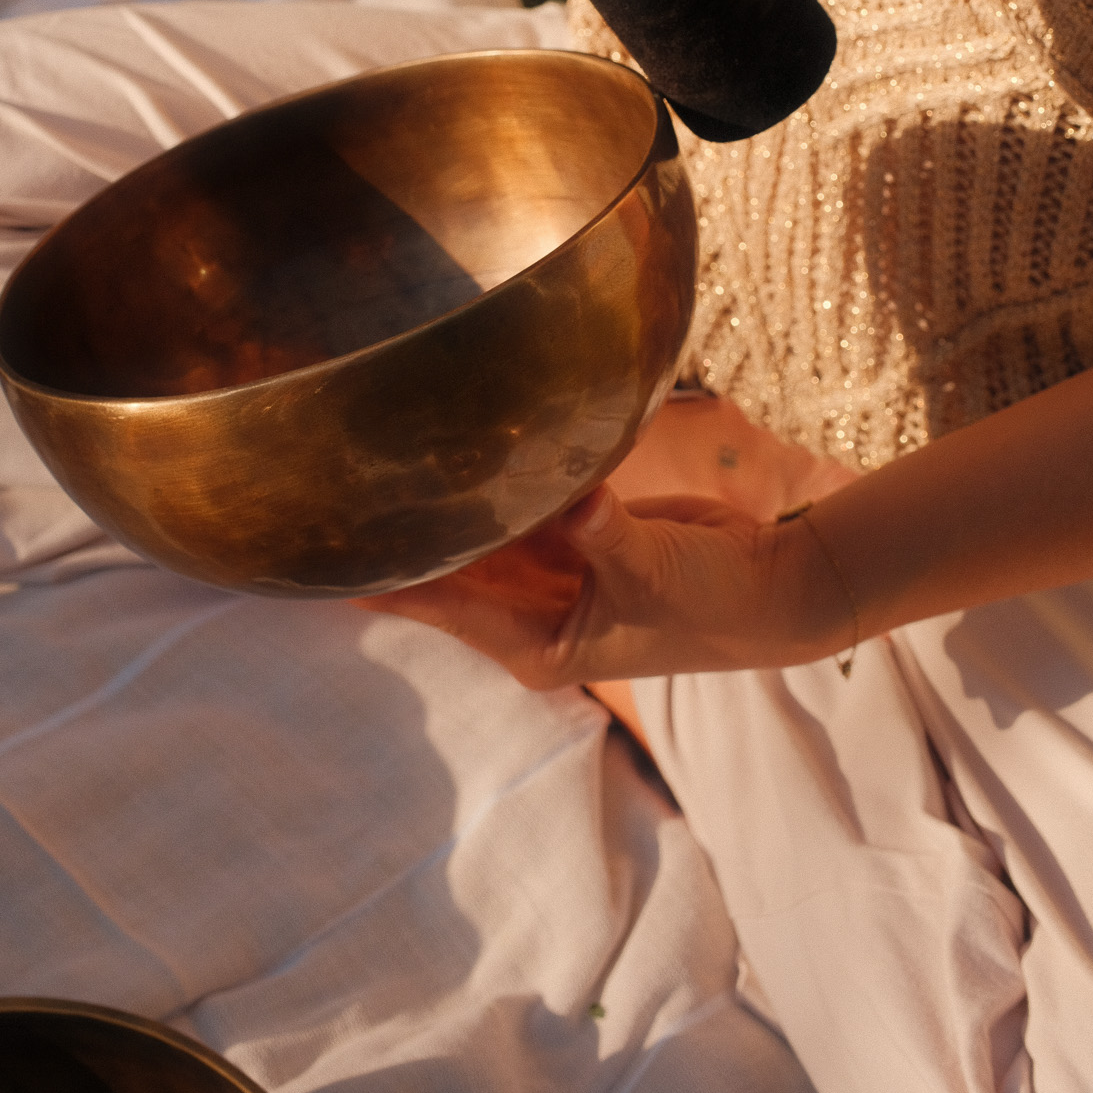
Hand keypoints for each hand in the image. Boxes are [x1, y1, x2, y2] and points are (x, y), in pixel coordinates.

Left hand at [359, 396, 859, 687]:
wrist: (770, 588)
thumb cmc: (712, 603)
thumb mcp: (651, 572)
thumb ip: (603, 533)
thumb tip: (573, 500)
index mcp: (535, 644)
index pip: (441, 608)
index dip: (385, 582)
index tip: (322, 559)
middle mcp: (531, 613)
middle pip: (448, 571)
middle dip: (403, 536)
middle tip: (336, 488)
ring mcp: (551, 573)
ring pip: (479, 535)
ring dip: (446, 506)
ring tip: (376, 462)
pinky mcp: (574, 534)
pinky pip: (519, 506)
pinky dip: (496, 484)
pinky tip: (451, 448)